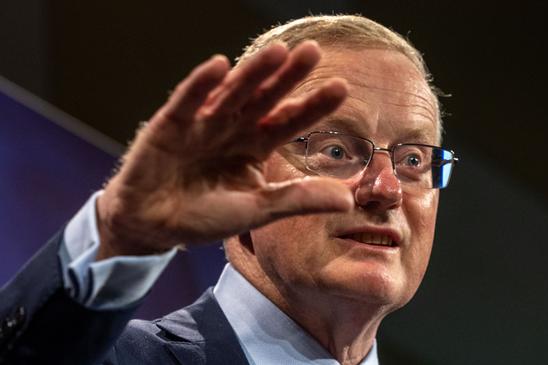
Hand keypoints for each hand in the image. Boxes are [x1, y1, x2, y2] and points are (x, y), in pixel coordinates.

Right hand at [96, 41, 352, 258]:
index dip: (314, 105)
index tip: (341, 88)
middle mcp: (233, 128)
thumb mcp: (258, 211)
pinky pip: (188, 101)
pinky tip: (219, 66)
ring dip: (253, 72)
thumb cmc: (205, 216)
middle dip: (288, 76)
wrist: (153, 227)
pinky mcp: (171, 125)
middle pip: (266, 98)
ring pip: (232, 93)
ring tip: (277, 52)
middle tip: (313, 51)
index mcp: (256, 145)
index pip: (290, 121)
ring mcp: (203, 123)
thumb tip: (349, 199)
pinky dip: (201, 84)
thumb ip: (299, 199)